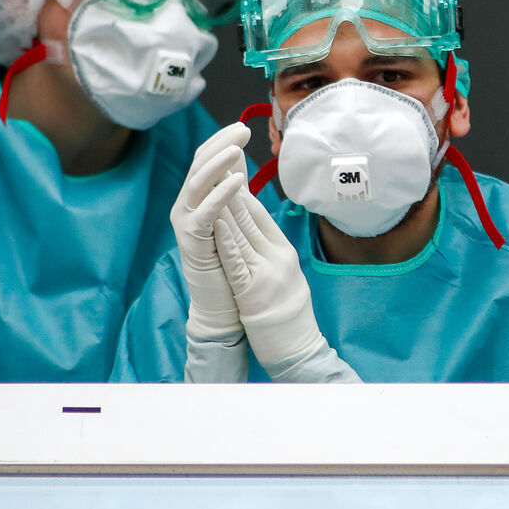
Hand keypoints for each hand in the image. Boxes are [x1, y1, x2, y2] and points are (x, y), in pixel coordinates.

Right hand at [171, 124, 252, 339]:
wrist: (220, 302)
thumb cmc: (228, 259)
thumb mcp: (231, 217)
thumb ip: (230, 189)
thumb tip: (236, 157)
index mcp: (196, 198)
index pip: (204, 160)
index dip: (220, 141)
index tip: (241, 126)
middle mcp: (186, 205)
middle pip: (198, 166)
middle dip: (220, 145)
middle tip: (242, 129)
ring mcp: (185, 222)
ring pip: (197, 184)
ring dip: (217, 164)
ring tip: (237, 149)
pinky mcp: (190, 241)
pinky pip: (204, 213)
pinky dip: (220, 195)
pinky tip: (237, 181)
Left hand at [209, 183, 326, 376]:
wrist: (298, 346)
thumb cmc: (290, 314)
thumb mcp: (285, 274)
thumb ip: (271, 250)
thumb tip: (256, 230)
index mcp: (284, 251)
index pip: (260, 214)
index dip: (241, 189)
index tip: (226, 170)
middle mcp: (277, 256)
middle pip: (250, 216)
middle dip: (230, 187)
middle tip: (215, 163)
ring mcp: (267, 272)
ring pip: (242, 232)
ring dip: (224, 205)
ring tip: (210, 183)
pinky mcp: (253, 290)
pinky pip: (238, 260)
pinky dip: (227, 240)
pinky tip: (216, 223)